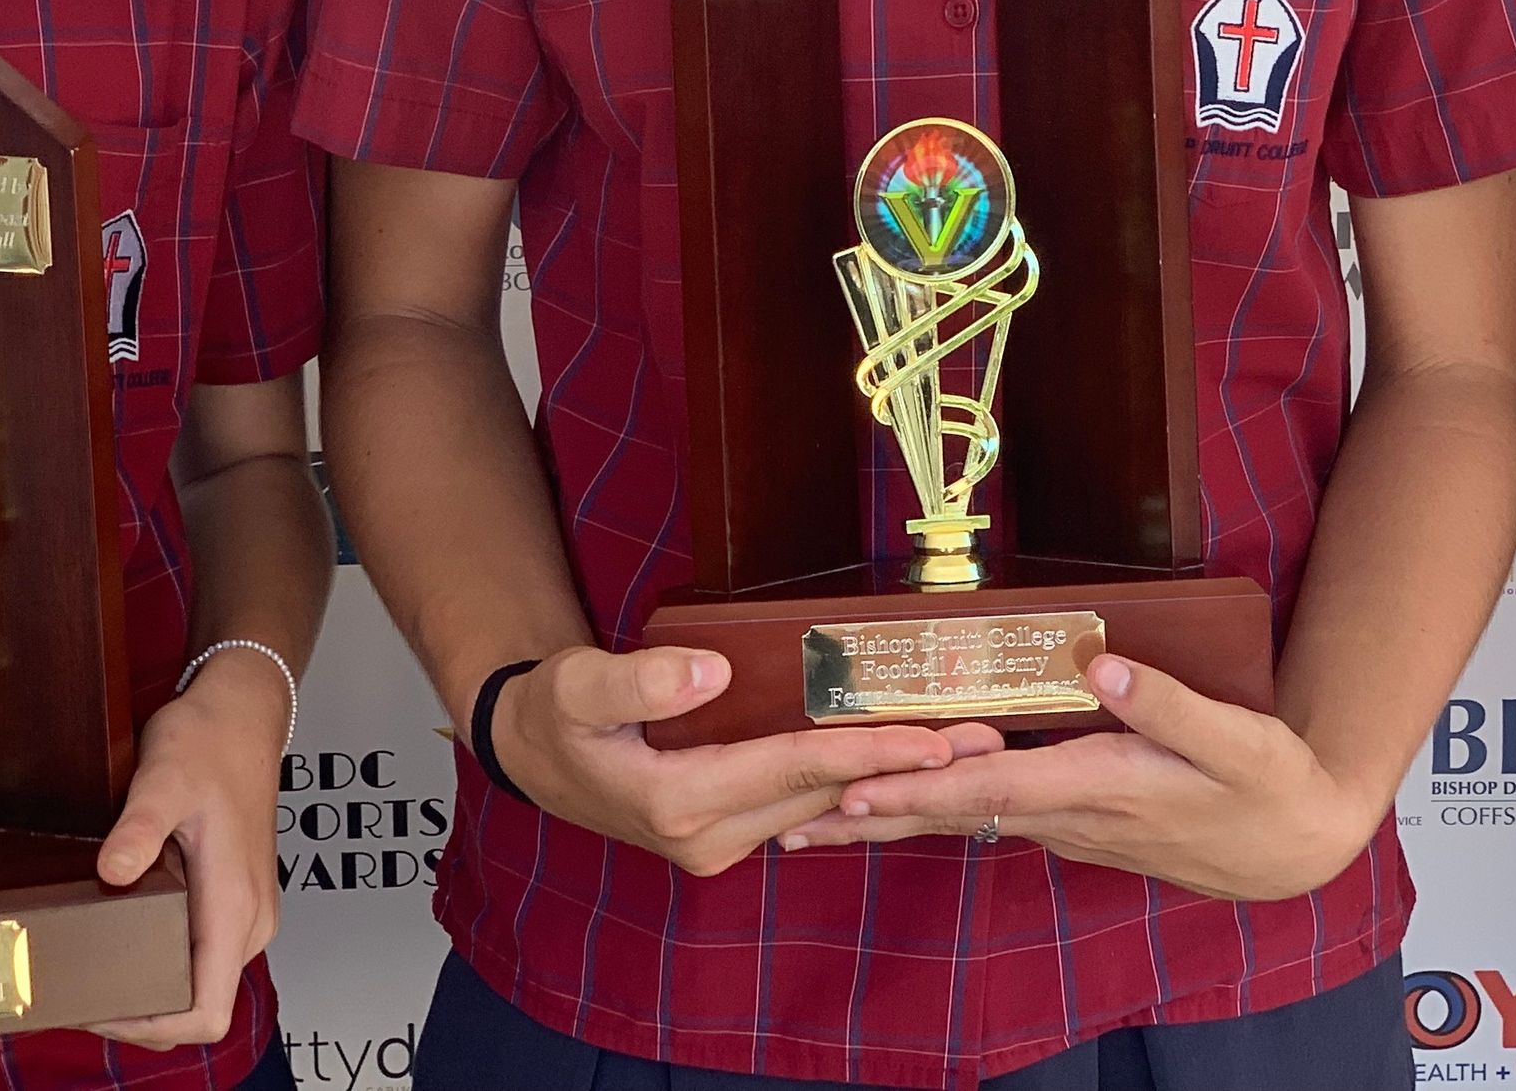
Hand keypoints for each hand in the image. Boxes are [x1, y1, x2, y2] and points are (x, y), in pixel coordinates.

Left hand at [95, 651, 289, 1047]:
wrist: (245, 708)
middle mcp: (250, 920)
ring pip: (199, 986)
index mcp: (236, 905)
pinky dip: (162, 964)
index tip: (97, 1006)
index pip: (205, 1013)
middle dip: (136, 1014)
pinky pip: (201, 958)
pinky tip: (123, 936)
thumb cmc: (213, 739)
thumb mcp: (165, 778)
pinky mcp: (237, 899)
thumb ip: (140, 828)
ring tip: (93, 964)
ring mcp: (247, 911)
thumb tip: (112, 872)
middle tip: (76, 989)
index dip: (147, 1027)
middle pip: (197, 1009)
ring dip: (149, 990)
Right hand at [492, 645, 1003, 876]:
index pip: (796, 771)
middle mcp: (709, 835)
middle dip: (906, 765)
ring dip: (890, 775)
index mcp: (680, 803)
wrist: (531, 749)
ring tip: (965, 742)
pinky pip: (802, 801)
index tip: (933, 742)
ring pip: (822, 802)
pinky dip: (853, 779)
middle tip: (984, 735)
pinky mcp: (727, 828)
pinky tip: (900, 759)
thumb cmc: (554, 712)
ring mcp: (720, 839)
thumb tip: (708, 675)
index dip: (868, 752)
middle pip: (827, 793)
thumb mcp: (577, 687)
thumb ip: (638, 680)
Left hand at [783, 655, 1379, 900]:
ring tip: (826, 817)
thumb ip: (1167, 701)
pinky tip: (914, 801)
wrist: (1298, 840)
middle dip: (873, 818)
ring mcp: (1074, 822)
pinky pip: (994, 812)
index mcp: (1098, 787)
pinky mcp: (1083, 817)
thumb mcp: (1234, 737)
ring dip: (898, 818)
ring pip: (967, 818)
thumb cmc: (1269, 784)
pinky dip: (943, 808)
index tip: (847, 791)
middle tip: (792, 826)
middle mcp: (1072, 813)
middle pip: (954, 814)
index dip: (914, 787)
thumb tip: (1099, 664)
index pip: (986, 788)